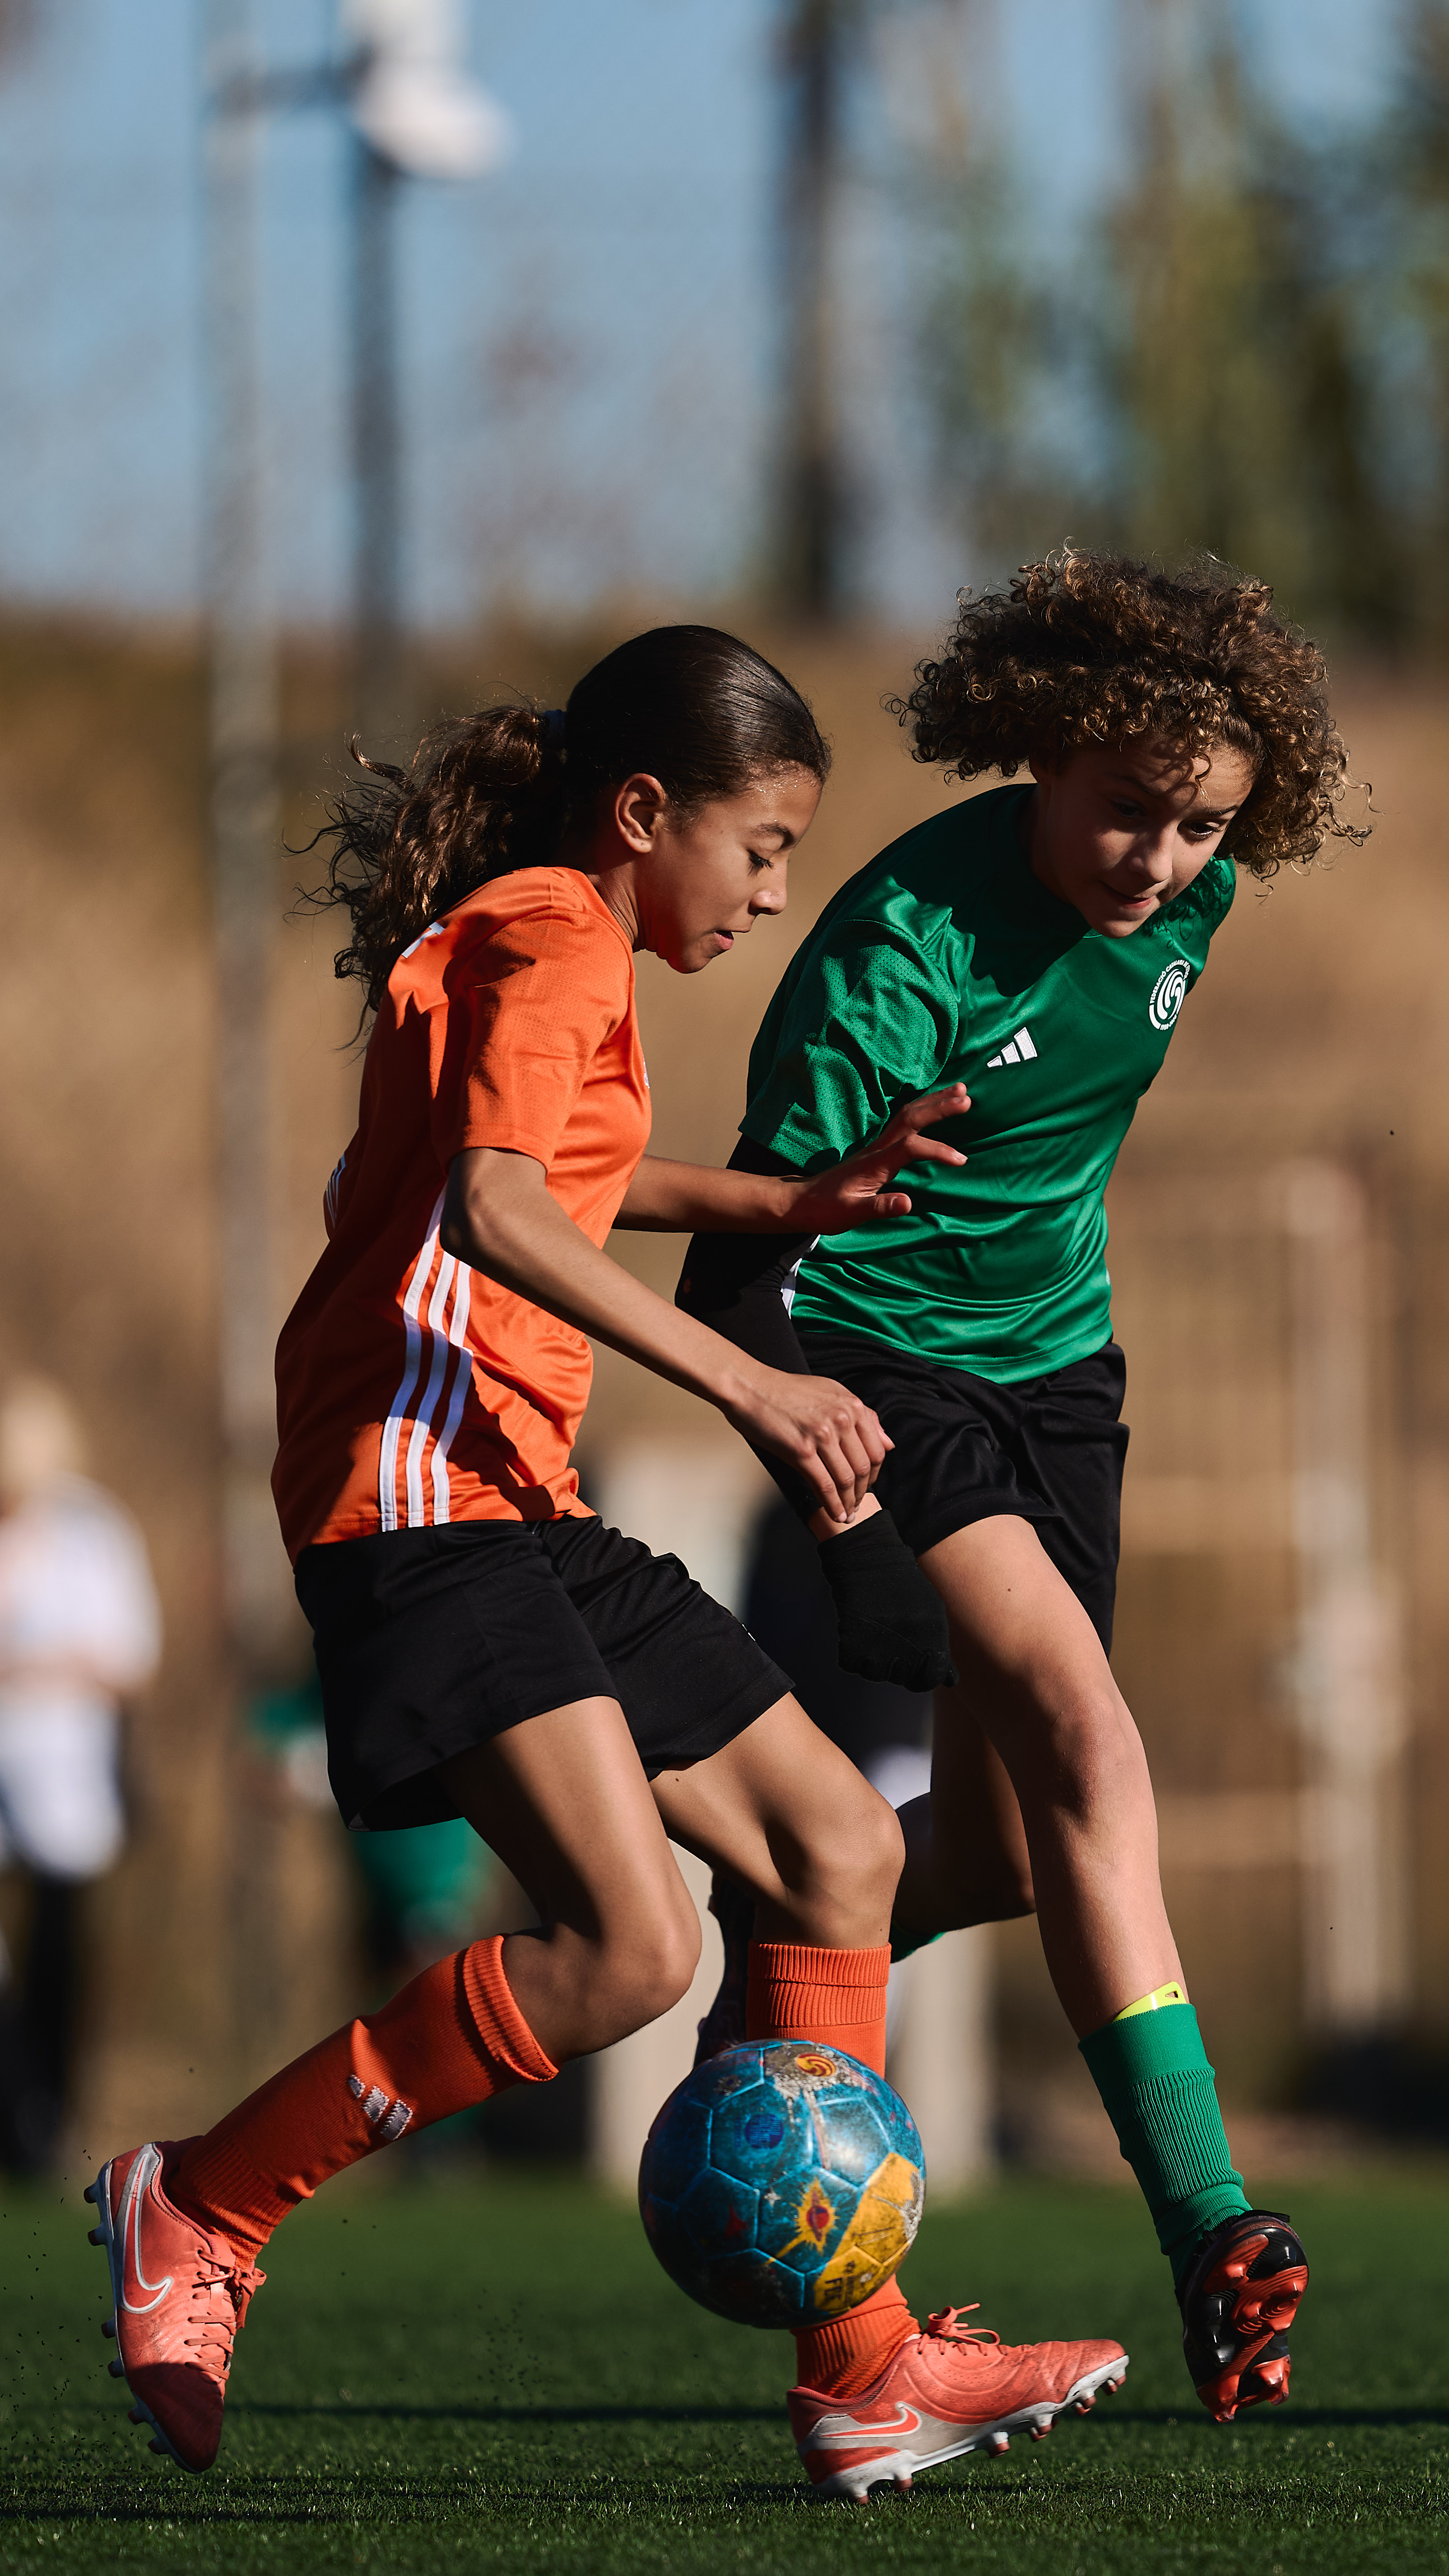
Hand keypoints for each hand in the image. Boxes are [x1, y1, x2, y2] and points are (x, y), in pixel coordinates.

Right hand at [720, 1367, 891, 1522]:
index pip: (876, 1449)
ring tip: (847, 1514)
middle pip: (863, 1468)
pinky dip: (832, 1504)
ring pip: (846, 1479)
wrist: (750, 1387)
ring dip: (848, 1503)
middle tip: (857, 1505)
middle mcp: (841, 1419)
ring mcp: (822, 1435)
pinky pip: (823, 1485)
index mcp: (852, 1406)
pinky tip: (834, 1514)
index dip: (874, 1474)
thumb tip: (888, 1443)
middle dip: (862, 1492)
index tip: (867, 1485)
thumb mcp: (832, 1393)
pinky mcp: (801, 1450)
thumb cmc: (785, 1390)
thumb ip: (863, 1417)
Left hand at [786, 1084, 969, 1231]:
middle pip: (911, 1119)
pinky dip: (923, 1110)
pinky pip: (904, 1122)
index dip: (936, 1150)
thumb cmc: (828, 1209)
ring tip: (960, 1090)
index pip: (911, 1148)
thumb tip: (909, 1203)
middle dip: (939, 1107)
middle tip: (966, 1096)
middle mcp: (879, 1148)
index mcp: (876, 1163)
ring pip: (908, 1115)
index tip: (961, 1160)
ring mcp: (879, 1146)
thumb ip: (881, 1207)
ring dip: (934, 1102)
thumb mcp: (853, 1213)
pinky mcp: (879, 1149)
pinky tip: (934, 1106)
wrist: (804, 1201)